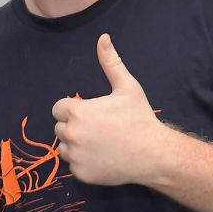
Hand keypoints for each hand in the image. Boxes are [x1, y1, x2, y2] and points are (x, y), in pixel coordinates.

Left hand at [52, 33, 169, 185]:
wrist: (154, 154)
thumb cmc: (139, 119)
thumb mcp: (127, 87)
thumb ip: (110, 62)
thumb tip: (103, 38)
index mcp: (76, 112)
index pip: (58, 108)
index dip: (73, 109)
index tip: (91, 113)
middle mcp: (70, 134)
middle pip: (59, 128)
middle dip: (75, 127)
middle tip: (99, 129)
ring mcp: (75, 156)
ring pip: (64, 148)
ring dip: (76, 146)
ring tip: (100, 143)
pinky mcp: (81, 174)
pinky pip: (74, 166)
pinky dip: (84, 163)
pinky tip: (103, 158)